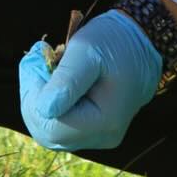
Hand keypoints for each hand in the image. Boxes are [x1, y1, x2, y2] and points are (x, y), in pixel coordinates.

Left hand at [18, 10, 160, 151]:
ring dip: (39, 99)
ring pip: (51, 130)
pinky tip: (55, 78)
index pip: (50, 126)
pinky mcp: (95, 129)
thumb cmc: (115, 40)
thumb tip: (43, 109)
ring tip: (45, 65)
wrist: (143, 40)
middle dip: (34, 97)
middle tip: (37, 60)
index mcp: (105, 121)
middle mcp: (103, 136)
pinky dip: (50, 102)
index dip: (33, 97)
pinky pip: (61, 124)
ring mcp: (100, 135)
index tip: (36, 60)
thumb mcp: (87, 49)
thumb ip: (66, 80)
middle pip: (47, 133)